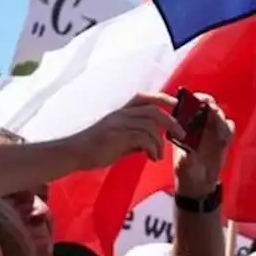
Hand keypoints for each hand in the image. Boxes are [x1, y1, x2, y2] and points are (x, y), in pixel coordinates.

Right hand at [69, 93, 185, 168]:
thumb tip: (150, 144)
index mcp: (121, 112)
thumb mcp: (117, 139)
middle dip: (171, 121)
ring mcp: (119, 124)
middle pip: (153, 110)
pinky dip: (153, 148)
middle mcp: (121, 114)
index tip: (177, 105)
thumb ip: (133, 138)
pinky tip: (152, 158)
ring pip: (150, 125)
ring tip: (159, 155)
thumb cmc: (94, 148)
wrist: (74, 153)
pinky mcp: (118, 136)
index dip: (163, 98)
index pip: (145, 97)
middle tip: (181, 134)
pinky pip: (143, 138)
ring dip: (160, 142)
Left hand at [173, 93, 232, 197]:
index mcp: (185, 126)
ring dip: (220, 119)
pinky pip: (229, 128)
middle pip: (208, 105)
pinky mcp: (223, 138)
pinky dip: (228, 131)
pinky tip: (224, 141)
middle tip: (212, 111)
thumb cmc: (186, 173)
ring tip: (218, 131)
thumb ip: (187, 155)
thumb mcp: (183, 165)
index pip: (191, 104)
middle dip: (211, 106)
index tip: (199, 101)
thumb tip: (191, 148)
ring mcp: (212, 131)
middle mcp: (199, 125)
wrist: (199, 185)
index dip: (196, 99)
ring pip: (220, 115)